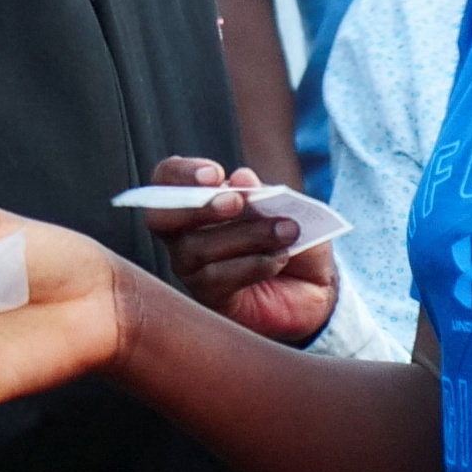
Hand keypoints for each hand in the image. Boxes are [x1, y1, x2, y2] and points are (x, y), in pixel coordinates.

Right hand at [140, 154, 337, 346]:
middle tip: (236, 202)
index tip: (216, 174)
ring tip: (285, 230)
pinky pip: (217, 279)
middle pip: (159, 218)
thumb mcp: (285, 209)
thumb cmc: (290, 239)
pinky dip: (253, 264)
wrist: (311, 286)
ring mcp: (191, 269)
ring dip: (245, 234)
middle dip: (196, 207)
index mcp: (196, 200)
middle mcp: (183, 234)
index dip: (182, 174)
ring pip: (196, 248)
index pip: (167, 179)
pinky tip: (279, 257)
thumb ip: (262, 194)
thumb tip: (241, 178)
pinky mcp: (209, 297)